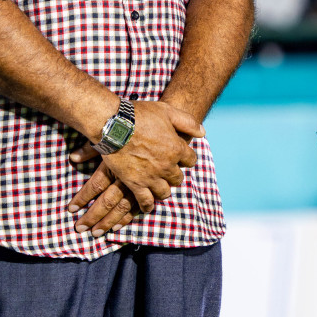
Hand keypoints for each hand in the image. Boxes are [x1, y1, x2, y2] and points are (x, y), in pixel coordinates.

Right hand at [65, 100, 201, 233]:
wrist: (114, 124)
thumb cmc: (140, 115)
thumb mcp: (167, 111)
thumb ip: (187, 122)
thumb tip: (202, 133)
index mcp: (176, 148)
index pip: (191, 160)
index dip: (185, 158)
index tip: (179, 156)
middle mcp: (167, 166)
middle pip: (178, 178)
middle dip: (174, 174)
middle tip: (165, 170)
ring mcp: (151, 177)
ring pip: (165, 192)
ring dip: (163, 189)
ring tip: (157, 185)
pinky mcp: (136, 184)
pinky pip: (146, 201)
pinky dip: (148, 205)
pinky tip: (147, 205)